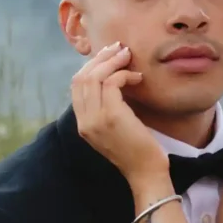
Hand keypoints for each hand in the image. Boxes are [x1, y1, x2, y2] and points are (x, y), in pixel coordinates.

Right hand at [72, 43, 168, 198]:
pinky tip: (137, 78)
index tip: (109, 55)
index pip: (76, 85)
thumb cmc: (137, 150)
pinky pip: (111, 83)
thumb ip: (107, 108)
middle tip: (119, 49)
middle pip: (81, 77)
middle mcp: (84, 121)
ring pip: (94, 77)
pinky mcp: (111, 117)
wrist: (146, 173)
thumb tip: (113, 79)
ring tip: (128, 57)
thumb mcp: (115, 127)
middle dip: (100, 58)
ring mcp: (95, 119)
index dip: (91, 66)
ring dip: (112, 62)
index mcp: (83, 124)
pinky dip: (124, 74)